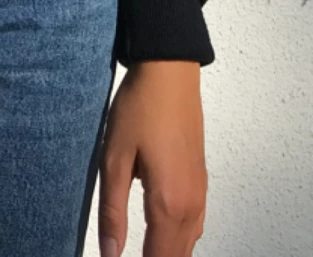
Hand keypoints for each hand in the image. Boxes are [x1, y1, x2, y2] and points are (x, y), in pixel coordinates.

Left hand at [98, 60, 206, 255]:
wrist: (170, 74)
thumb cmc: (138, 111)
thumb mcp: (114, 159)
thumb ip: (112, 210)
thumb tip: (111, 254)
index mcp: (168, 204)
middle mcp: (191, 206)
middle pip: (176, 256)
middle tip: (125, 256)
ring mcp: (200, 194)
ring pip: (188, 244)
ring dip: (168, 253)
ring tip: (143, 251)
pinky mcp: (201, 182)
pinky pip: (195, 226)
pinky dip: (179, 240)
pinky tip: (163, 236)